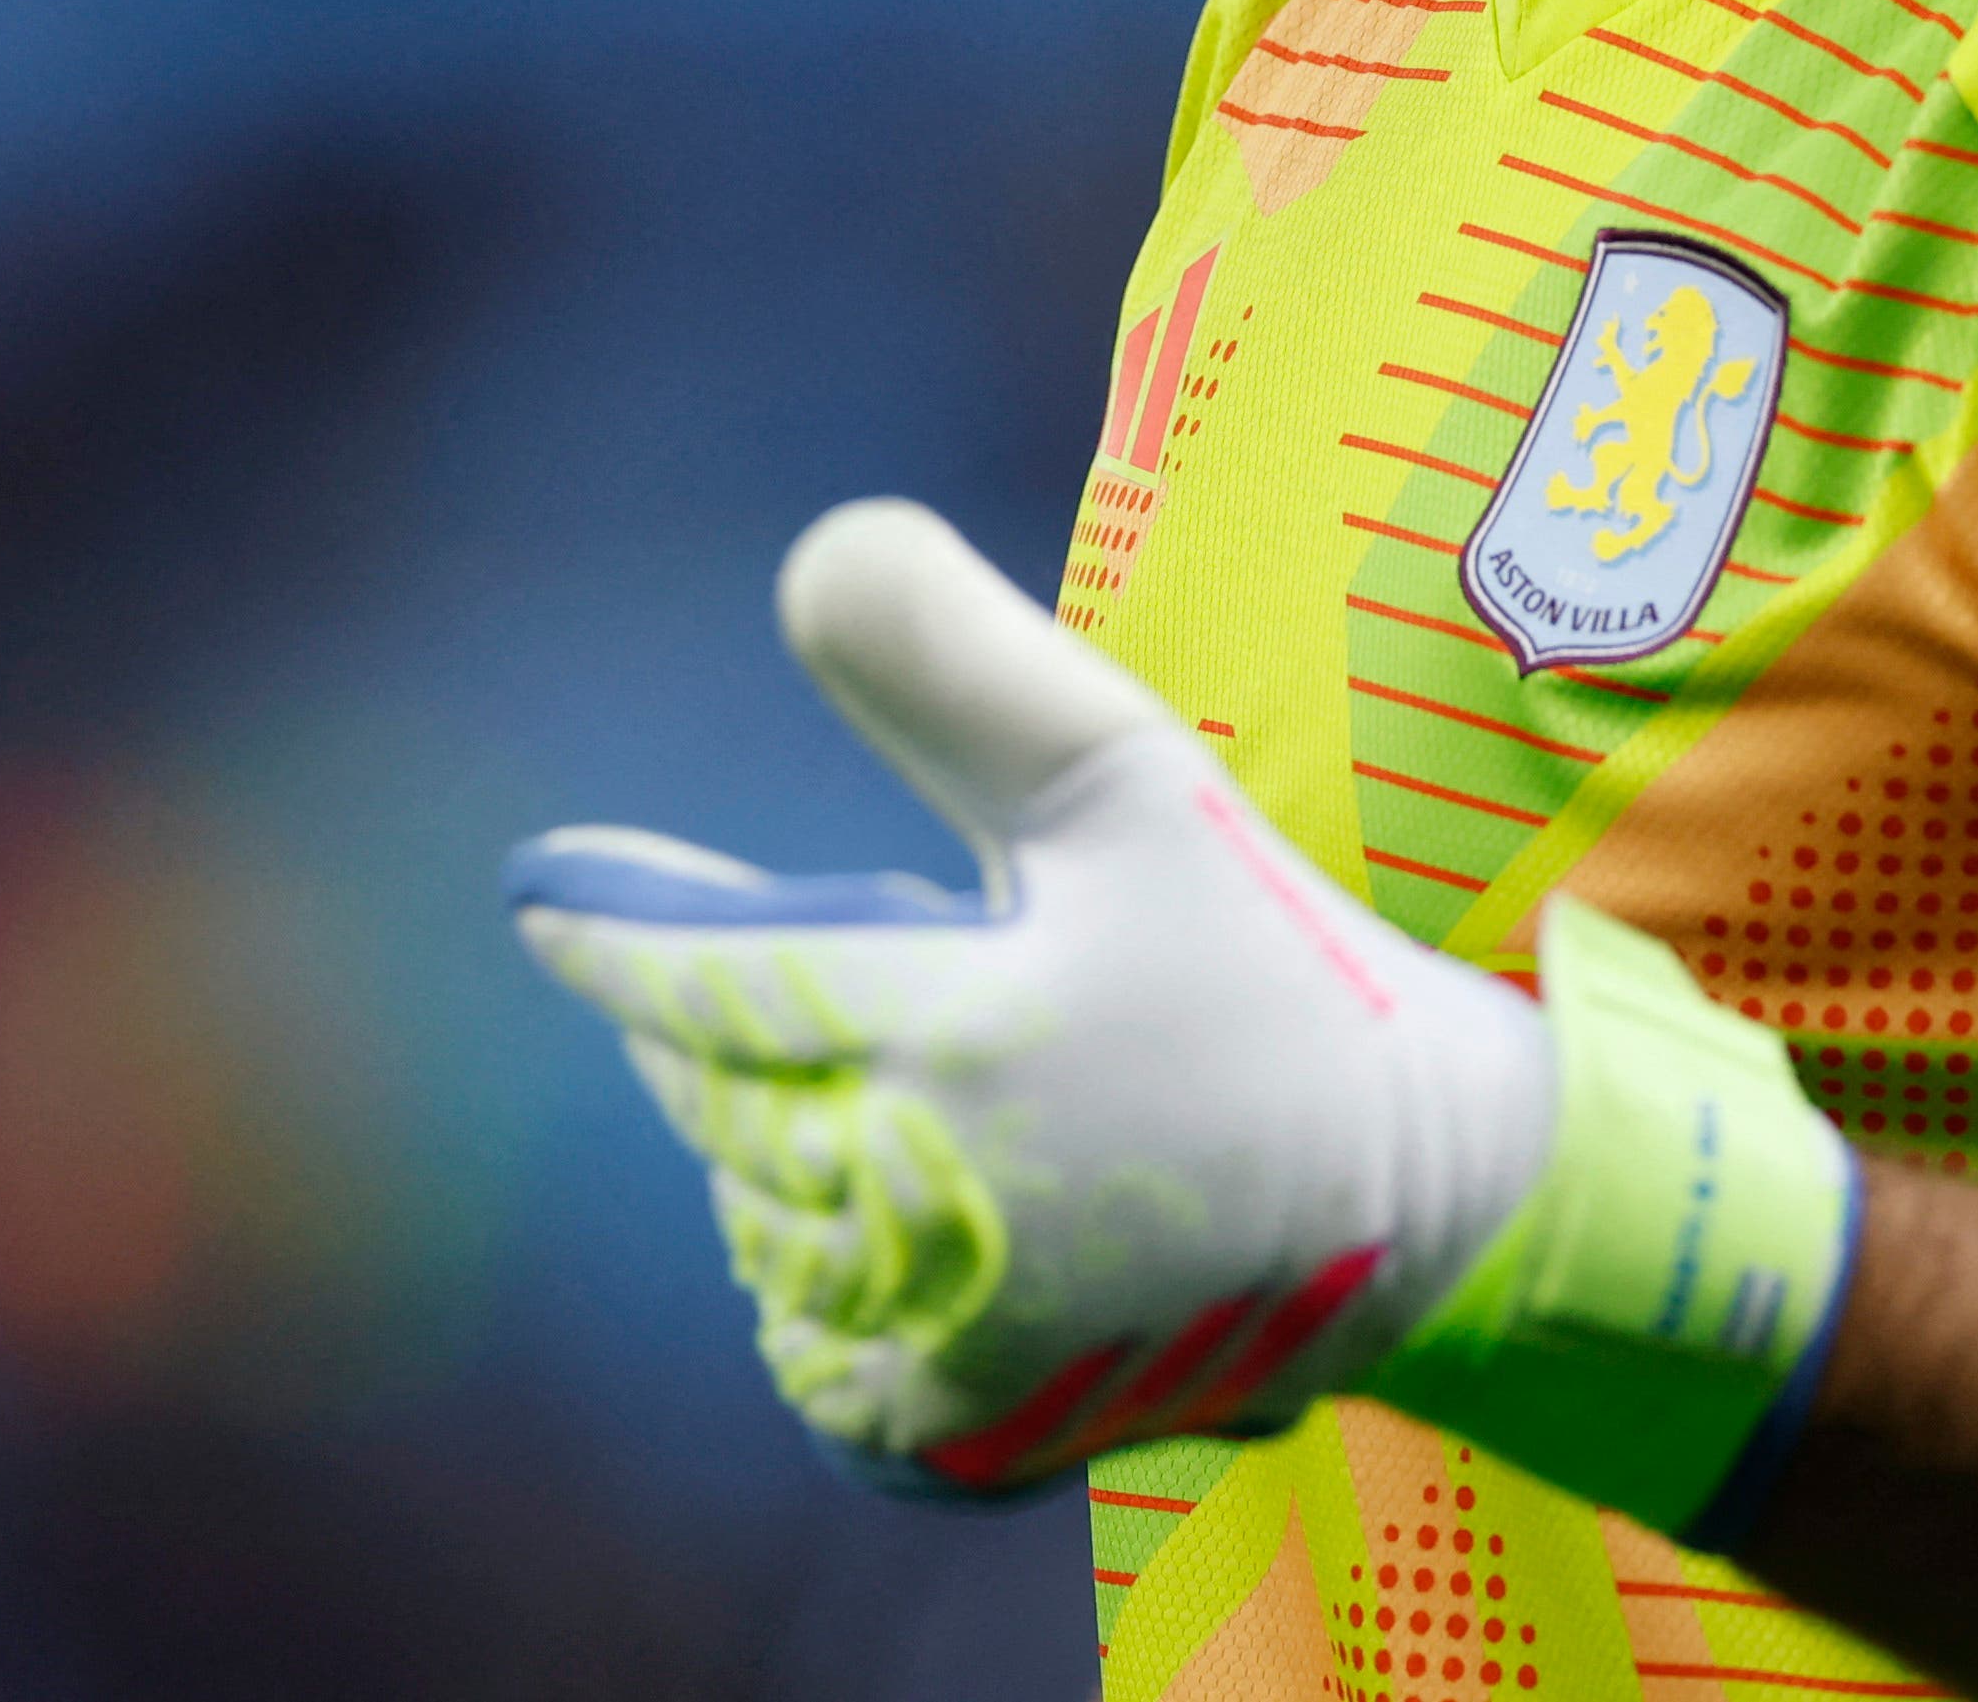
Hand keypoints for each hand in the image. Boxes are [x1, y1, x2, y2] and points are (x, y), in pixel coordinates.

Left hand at [506, 500, 1855, 1528]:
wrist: (1433, 1192)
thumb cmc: (1276, 963)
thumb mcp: (1128, 774)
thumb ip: (959, 662)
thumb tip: (810, 550)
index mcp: (946, 1036)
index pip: (705, 981)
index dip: (613, 930)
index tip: (544, 891)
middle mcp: (919, 1203)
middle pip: (721, 1104)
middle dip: (718, 1032)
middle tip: (757, 976)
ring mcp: (942, 1337)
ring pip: (761, 1226)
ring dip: (772, 1157)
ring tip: (852, 1094)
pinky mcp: (976, 1426)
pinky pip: (823, 1366)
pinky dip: (822, 1298)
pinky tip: (876, 1236)